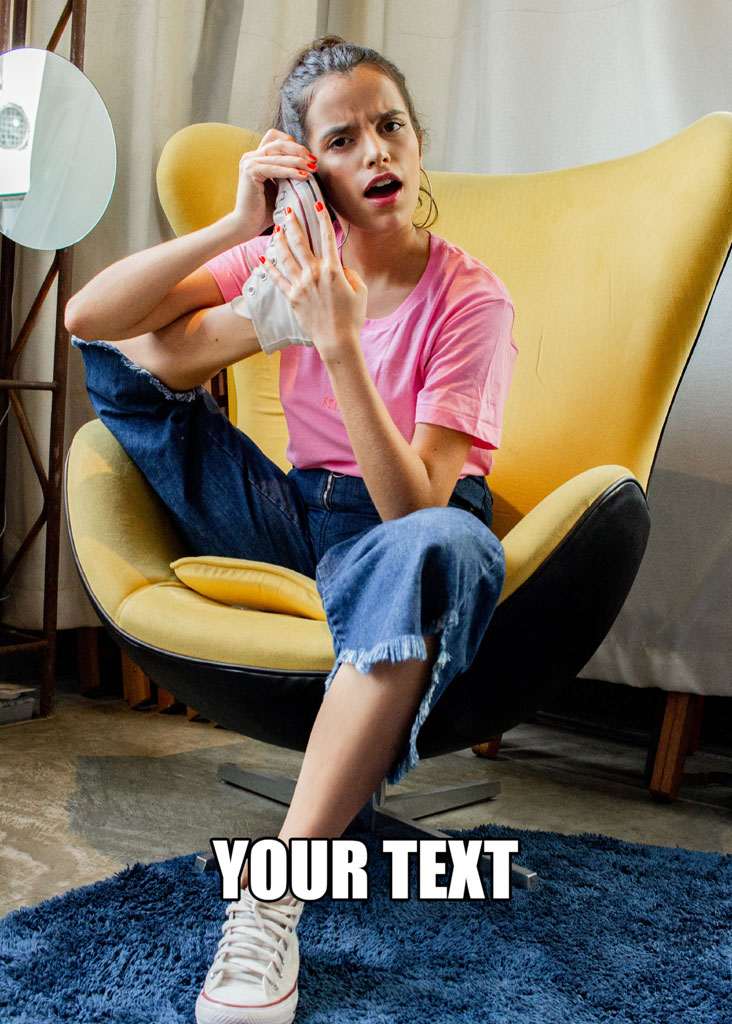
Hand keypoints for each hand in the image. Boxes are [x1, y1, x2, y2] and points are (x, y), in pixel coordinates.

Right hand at [231, 129, 316, 238]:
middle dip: (299, 150)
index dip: (293, 144)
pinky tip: (303, 176)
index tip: (308, 156)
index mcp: (256, 157)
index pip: (276, 139)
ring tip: (313, 168)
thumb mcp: (280, 187)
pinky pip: (275, 168)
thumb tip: (310, 166)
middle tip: (314, 161)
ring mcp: (249, 162)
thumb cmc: (265, 210)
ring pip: (278, 154)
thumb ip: (288, 174)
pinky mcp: (250, 171)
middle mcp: (251, 156)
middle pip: (279, 143)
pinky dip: (290, 171)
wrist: (248, 224)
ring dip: (298, 160)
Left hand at [263, 201, 367, 363]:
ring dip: (279, 240)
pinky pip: (277, 279)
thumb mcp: (360, 290)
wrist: (338, 341)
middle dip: (293, 223)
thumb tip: (338, 268)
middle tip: (288, 210)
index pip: (327, 237)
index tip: (317, 203)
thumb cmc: (352, 317)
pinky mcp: (292, 298)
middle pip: (300, 242)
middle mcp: (314, 274)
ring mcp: (300, 286)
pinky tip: (262, 257)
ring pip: (285, 257)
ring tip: (276, 229)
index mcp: (333, 270)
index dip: (322, 217)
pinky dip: (269, 267)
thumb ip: (349, 273)